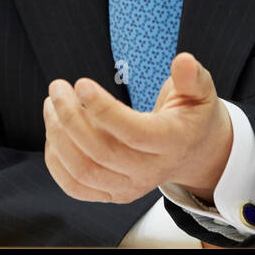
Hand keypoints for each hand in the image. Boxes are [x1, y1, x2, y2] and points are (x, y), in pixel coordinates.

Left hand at [43, 52, 232, 204]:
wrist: (193, 153)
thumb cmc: (192, 116)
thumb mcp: (202, 92)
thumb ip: (192, 76)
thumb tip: (182, 60)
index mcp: (172, 142)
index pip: (133, 133)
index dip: (103, 109)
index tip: (81, 83)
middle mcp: (150, 171)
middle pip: (101, 153)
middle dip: (70, 117)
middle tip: (58, 88)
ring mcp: (129, 187)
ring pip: (83, 171)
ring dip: (58, 136)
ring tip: (52, 104)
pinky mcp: (112, 195)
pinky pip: (75, 187)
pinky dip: (56, 161)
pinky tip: (55, 131)